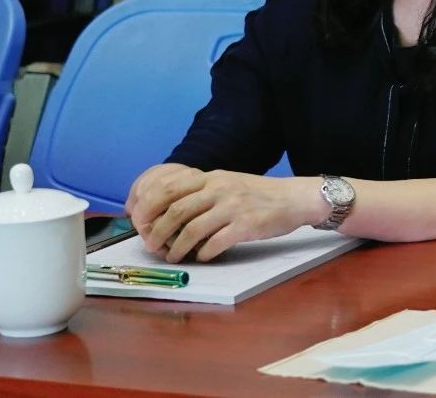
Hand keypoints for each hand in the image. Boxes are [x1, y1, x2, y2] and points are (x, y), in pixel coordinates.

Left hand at [127, 164, 323, 262]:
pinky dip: (204, 253)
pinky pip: (215, 243)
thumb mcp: (229, 183)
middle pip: (176, 210)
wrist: (295, 198)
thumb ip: (203, 191)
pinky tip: (202, 257)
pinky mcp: (246, 226)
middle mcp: (220, 189)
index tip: (140, 222)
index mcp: (212, 178)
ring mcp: (233, 207)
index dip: (149, 207)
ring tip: (173, 256)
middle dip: (157, 232)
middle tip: (151, 245)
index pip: (169, 188)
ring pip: (192, 230)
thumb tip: (170, 211)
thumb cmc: (260, 194)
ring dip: (177, 248)